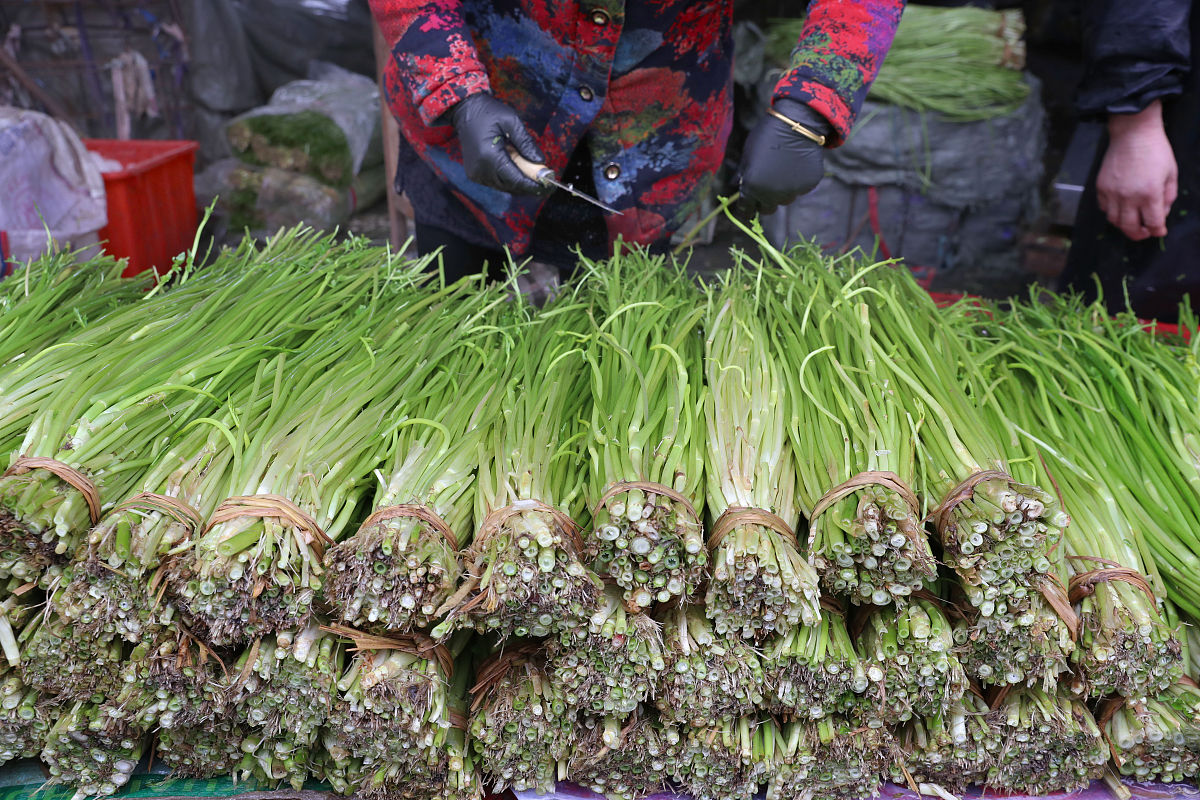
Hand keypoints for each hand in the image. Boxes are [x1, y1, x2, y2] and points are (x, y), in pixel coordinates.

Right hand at [451, 93, 549, 195]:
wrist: (466, 111)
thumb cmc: (489, 113)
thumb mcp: (512, 121)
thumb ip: (526, 143)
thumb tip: (540, 162)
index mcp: (489, 156)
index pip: (515, 179)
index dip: (533, 185)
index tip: (548, 187)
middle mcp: (481, 169)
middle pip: (510, 186)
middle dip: (528, 185)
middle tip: (544, 179)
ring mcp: (476, 174)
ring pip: (504, 186)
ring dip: (519, 182)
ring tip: (530, 169)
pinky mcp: (474, 174)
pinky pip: (496, 182)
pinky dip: (508, 179)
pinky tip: (515, 167)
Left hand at [737, 99, 830, 214]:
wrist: (794, 124)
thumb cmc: (766, 136)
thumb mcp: (747, 154)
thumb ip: (742, 174)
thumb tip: (736, 185)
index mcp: (752, 187)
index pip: (747, 209)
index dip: (747, 206)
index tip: (750, 202)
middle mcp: (771, 194)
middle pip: (767, 209)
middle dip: (765, 202)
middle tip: (767, 187)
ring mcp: (791, 192)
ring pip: (785, 200)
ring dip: (782, 192)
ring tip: (783, 171)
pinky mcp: (807, 186)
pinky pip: (800, 189)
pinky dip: (798, 182)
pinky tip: (797, 165)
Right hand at [1097, 100, 1177, 240]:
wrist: (1133, 133)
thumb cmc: (1156, 150)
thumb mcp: (1171, 173)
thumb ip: (1168, 196)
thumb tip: (1161, 213)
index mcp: (1150, 193)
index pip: (1153, 222)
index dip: (1158, 230)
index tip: (1159, 231)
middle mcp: (1129, 196)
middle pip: (1130, 227)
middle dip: (1139, 234)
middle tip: (1144, 233)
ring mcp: (1112, 193)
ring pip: (1114, 220)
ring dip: (1124, 224)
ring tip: (1131, 221)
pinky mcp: (1101, 187)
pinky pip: (1104, 208)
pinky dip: (1112, 212)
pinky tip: (1120, 207)